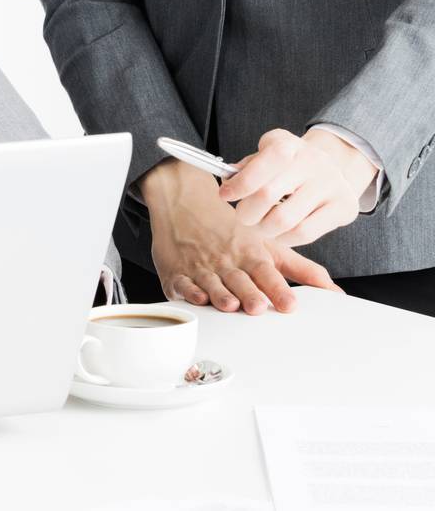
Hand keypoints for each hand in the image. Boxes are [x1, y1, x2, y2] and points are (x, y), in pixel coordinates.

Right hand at [142, 159, 337, 314]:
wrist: (183, 204)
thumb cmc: (228, 231)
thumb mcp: (266, 245)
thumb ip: (300, 270)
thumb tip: (334, 290)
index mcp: (249, 254)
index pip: (266, 273)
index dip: (277, 289)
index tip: (289, 304)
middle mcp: (226, 261)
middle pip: (239, 280)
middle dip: (249, 293)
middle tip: (258, 306)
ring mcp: (200, 267)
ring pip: (211, 283)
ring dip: (220, 294)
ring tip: (230, 304)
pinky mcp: (175, 272)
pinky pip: (181, 282)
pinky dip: (187, 290)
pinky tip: (195, 297)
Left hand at [218, 128, 377, 245]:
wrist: (332, 168)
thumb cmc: (289, 164)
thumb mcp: (266, 154)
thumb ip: (246, 167)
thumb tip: (227, 182)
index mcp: (288, 144)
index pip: (261, 165)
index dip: (239, 184)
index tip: (225, 196)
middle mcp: (312, 161)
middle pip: (267, 195)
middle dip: (246, 212)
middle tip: (243, 216)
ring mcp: (331, 184)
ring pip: (284, 220)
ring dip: (264, 229)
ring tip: (260, 226)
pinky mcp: (344, 207)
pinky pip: (304, 233)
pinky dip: (284, 238)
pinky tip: (279, 232)